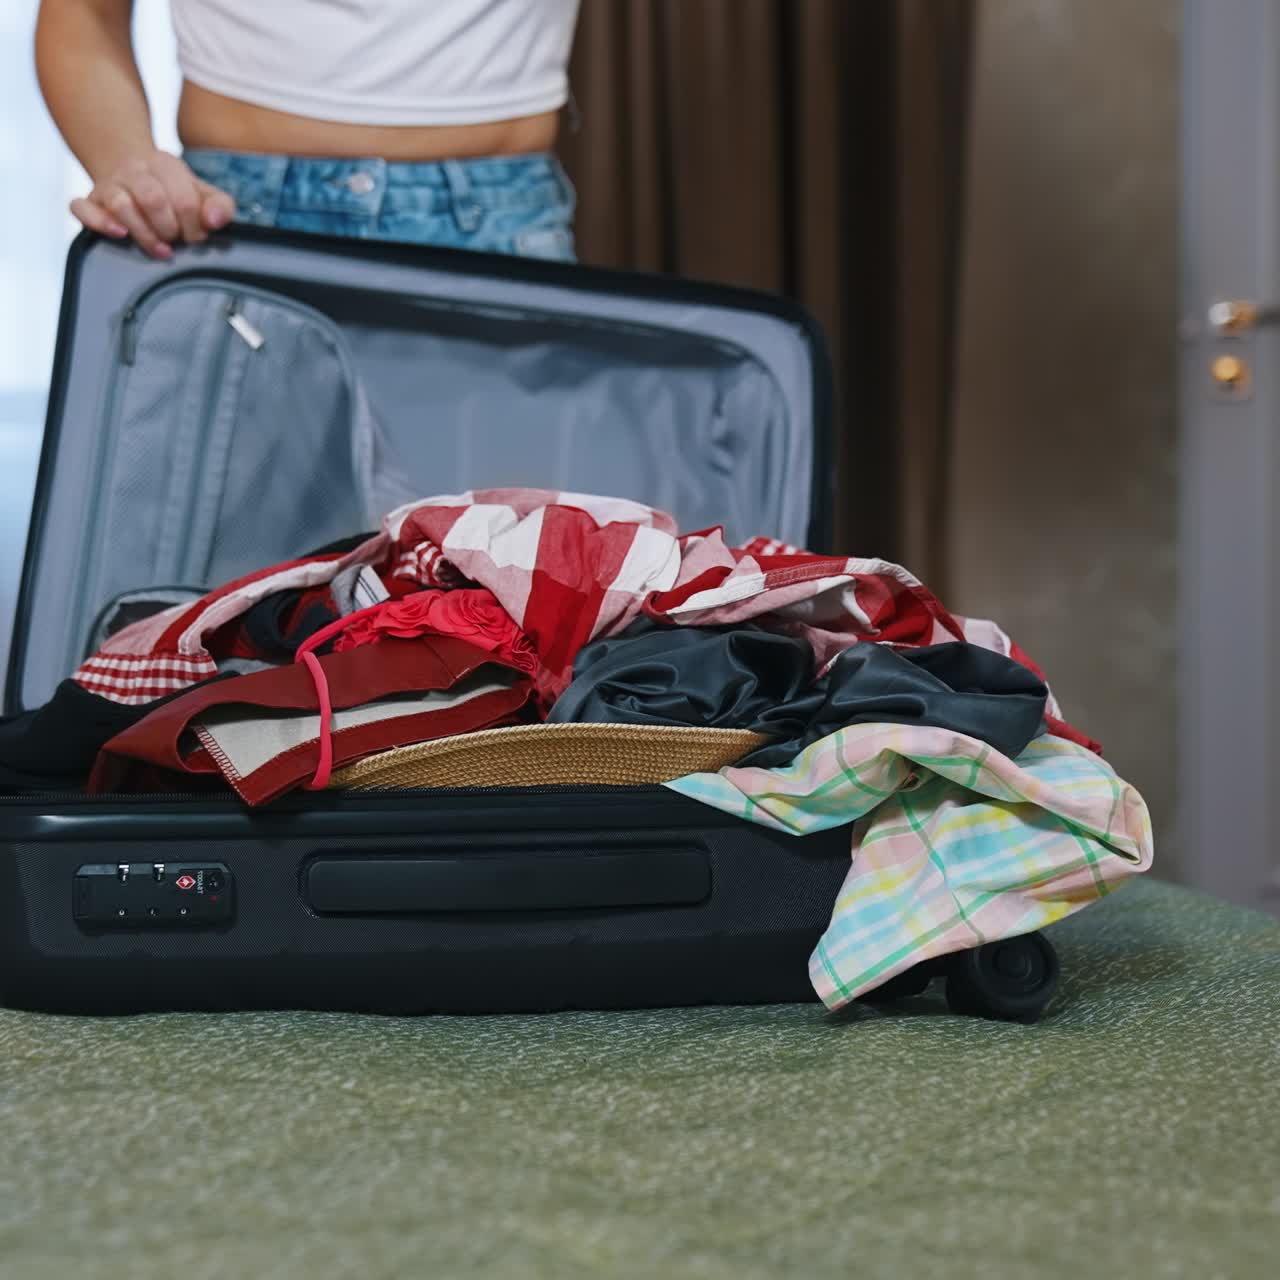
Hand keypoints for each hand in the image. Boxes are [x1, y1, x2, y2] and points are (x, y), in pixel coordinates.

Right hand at [70, 149, 235, 258]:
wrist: (132, 170)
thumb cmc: (173, 191)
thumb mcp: (202, 194)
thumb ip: (220, 206)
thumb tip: (214, 221)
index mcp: (165, 165)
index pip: (184, 199)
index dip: (194, 226)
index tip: (196, 236)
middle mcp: (133, 170)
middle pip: (152, 199)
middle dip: (170, 229)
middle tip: (177, 241)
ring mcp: (108, 184)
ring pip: (120, 204)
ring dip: (143, 233)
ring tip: (160, 248)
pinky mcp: (89, 200)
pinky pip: (81, 208)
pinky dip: (98, 223)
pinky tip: (119, 234)